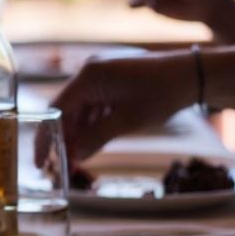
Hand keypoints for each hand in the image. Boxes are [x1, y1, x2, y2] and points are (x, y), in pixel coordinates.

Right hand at [51, 51, 196, 160]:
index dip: (47, 137)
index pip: (55, 109)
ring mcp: (103, 72)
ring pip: (81, 107)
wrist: (193, 74)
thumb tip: (73, 157)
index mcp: (89, 76)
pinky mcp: (114, 77)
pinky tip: (95, 142)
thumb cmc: (162, 94)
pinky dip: (93, 122)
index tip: (42, 161)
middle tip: (61, 165)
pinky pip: (95, 102)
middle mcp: (90, 70)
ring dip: (79, 132)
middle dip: (64, 138)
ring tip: (78, 159)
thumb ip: (96, 138)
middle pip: (66, 108)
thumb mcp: (127, 121)